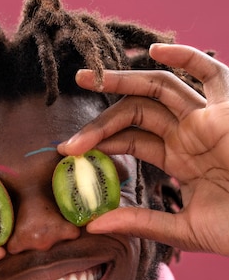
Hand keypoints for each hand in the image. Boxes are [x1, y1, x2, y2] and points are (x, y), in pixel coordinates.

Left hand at [58, 44, 228, 256]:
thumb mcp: (181, 228)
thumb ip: (140, 222)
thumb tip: (93, 226)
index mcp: (179, 157)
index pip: (131, 139)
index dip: (100, 141)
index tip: (69, 153)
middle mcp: (189, 133)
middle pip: (137, 111)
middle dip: (100, 115)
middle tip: (67, 134)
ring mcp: (206, 118)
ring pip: (159, 88)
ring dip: (122, 79)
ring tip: (86, 79)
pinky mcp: (226, 110)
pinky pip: (208, 72)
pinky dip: (184, 55)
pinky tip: (152, 51)